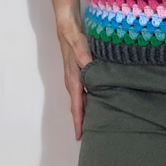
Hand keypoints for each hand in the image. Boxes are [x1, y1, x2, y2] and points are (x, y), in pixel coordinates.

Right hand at [57, 24, 93, 140]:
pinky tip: (97, 102)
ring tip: (95, 123)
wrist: (67, 28)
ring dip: (86, 111)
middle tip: (92, 135)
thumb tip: (89, 70)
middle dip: (82, 121)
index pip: (76, 106)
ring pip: (81, 100)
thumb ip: (85, 59)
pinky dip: (88, 101)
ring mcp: (74, 79)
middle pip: (78, 107)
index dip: (78, 121)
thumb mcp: (81, 48)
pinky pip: (83, 92)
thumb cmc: (74, 38)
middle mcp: (72, 83)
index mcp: (74, 80)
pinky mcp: (78, 74)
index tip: (79, 136)